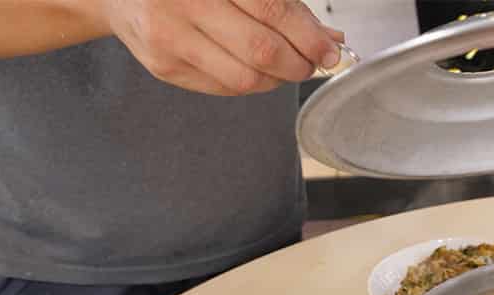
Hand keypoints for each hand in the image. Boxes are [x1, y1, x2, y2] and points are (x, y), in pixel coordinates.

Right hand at [98, 0, 344, 95]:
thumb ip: (280, 4)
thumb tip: (329, 37)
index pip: (270, 8)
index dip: (307, 35)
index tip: (330, 50)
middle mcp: (182, 3)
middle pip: (260, 50)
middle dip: (298, 63)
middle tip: (313, 62)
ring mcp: (168, 38)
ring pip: (245, 78)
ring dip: (278, 78)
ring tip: (289, 66)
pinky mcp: (163, 67)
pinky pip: (225, 87)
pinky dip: (253, 82)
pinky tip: (257, 69)